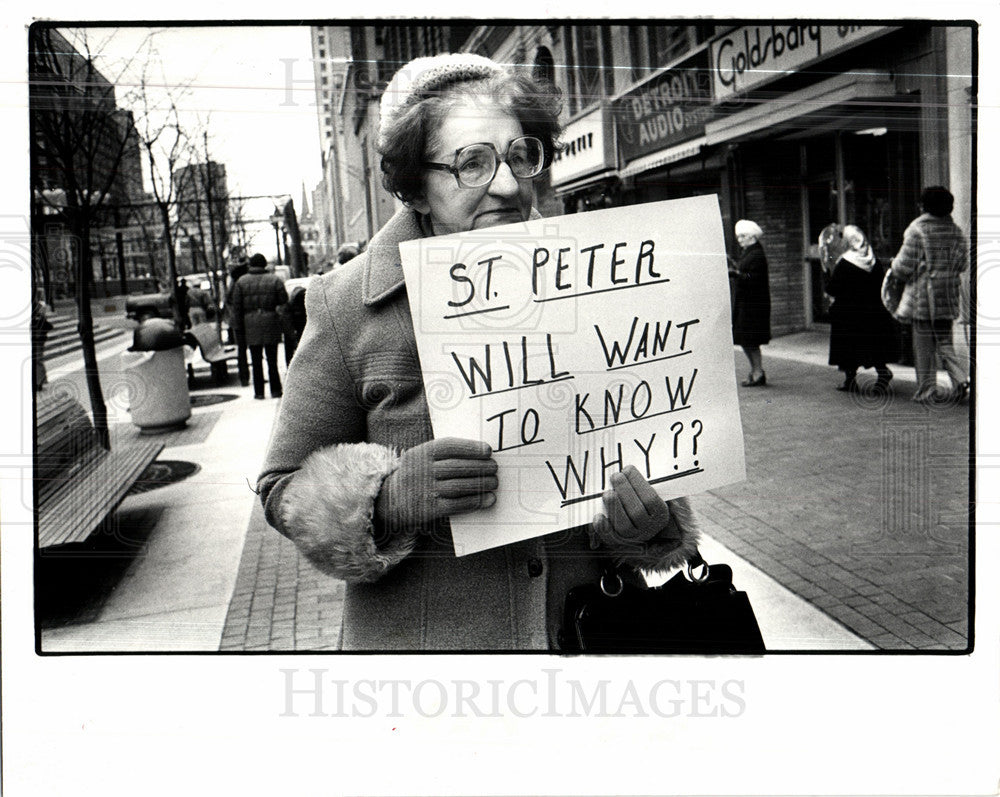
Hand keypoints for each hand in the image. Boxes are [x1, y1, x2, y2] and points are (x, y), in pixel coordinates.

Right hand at [375, 437, 497, 531]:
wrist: (389, 499)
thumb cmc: (415, 474)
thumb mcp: (421, 457)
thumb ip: (444, 454)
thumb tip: (478, 454)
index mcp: (421, 453)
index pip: (450, 447)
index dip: (471, 448)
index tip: (487, 451)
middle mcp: (422, 471)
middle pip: (457, 467)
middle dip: (480, 467)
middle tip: (495, 468)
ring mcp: (425, 491)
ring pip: (459, 486)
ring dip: (481, 484)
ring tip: (494, 482)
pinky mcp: (430, 509)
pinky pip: (456, 505)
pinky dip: (475, 501)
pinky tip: (487, 499)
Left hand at [590, 465, 673, 548]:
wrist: (642, 531)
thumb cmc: (644, 505)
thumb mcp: (653, 496)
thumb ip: (646, 487)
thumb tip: (630, 471)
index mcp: (660, 515)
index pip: (651, 499)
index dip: (638, 483)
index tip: (627, 469)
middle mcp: (648, 528)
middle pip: (637, 511)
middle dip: (624, 491)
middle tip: (615, 476)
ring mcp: (634, 537)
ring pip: (624, 525)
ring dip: (614, 506)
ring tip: (607, 493)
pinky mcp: (618, 543)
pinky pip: (610, 537)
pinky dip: (603, 527)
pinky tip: (598, 516)